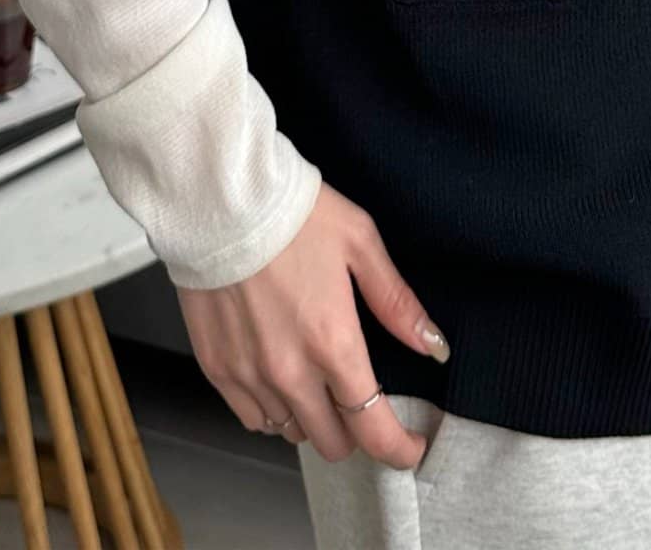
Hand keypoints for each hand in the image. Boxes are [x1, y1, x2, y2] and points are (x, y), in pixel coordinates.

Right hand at [175, 183, 449, 469]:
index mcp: (334, 343)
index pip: (372, 429)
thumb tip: (433, 346)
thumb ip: (396, 303)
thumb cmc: (296, 215)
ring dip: (312, 417)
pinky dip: (273, 410)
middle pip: (332, 442)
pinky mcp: (216, 370)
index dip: (397, 449)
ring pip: (291, 432)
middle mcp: (291, 373)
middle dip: (355, 430)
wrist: (222, 201)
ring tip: (317, 380)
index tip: (409, 448)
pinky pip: (252, 418)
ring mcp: (249, 376)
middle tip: (359, 399)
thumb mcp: (361, 243)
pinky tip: (281, 377)